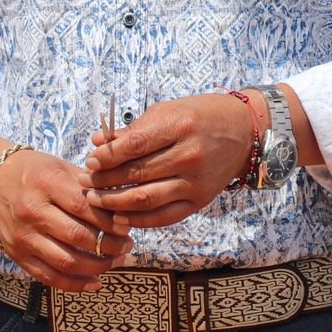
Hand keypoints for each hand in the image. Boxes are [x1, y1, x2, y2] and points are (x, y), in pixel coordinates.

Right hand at [0, 149, 133, 290]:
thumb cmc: (37, 172)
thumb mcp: (62, 167)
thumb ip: (92, 185)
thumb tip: (124, 205)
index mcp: (46, 184)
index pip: (83, 206)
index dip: (109, 220)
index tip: (127, 226)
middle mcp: (32, 211)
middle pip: (77, 236)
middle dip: (109, 245)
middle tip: (128, 245)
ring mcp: (23, 236)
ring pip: (65, 261)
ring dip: (98, 266)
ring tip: (117, 260)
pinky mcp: (17, 255)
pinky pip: (48, 277)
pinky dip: (75, 284)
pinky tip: (96, 282)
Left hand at [84, 92, 256, 226]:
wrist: (245, 132)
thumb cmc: (201, 116)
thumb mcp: (169, 111)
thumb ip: (133, 130)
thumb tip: (97, 143)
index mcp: (181, 127)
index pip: (135, 146)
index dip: (107, 156)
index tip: (91, 160)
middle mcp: (190, 156)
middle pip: (136, 174)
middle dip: (104, 180)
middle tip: (86, 181)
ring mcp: (196, 182)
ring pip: (145, 199)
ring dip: (114, 203)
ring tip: (95, 200)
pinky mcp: (200, 201)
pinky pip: (164, 216)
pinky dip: (138, 220)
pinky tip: (120, 216)